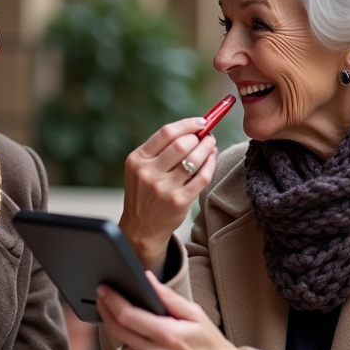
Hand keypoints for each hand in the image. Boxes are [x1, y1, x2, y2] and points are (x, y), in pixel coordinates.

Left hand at [98, 274, 257, 349]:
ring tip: (120, 315)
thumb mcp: (195, 314)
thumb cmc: (210, 343)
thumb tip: (147, 279)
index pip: (128, 316)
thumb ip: (168, 297)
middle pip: (118, 330)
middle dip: (106, 310)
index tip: (104, 289)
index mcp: (169, 336)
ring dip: (116, 329)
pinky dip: (127, 345)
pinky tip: (136, 337)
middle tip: (103, 296)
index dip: (112, 300)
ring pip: (120, 344)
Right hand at [119, 118, 218, 269]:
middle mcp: (148, 173)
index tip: (201, 122)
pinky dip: (210, 165)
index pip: (166, 133)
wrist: (142, 227)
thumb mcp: (141, 168)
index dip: (188, 124)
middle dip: (200, 137)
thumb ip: (161, 149)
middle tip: (207, 137)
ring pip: (194, 159)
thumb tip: (195, 128)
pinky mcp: (179, 201)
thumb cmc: (145, 192)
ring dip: (208, 148)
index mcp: (137, 160)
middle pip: (182, 144)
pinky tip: (211, 160)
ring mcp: (164, 188)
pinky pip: (202, 177)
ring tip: (211, 146)